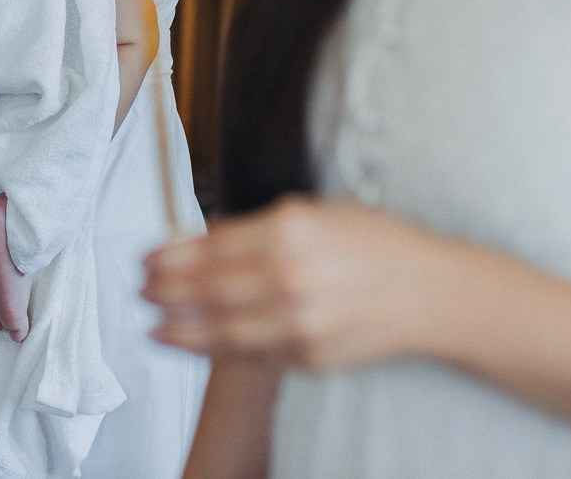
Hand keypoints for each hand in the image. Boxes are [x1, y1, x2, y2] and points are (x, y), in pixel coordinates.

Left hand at [142, 195, 468, 369]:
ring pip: (222, 330)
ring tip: (154, 327)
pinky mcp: (309, 357)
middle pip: (207, 290)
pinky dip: (219, 350)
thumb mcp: (315, 214)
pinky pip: (253, 353)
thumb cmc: (374, 245)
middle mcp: (290, 276)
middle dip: (166, 292)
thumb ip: (256, 230)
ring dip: (180, 330)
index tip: (146, 260)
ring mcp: (299, 323)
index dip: (170, 257)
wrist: (429, 293)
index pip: (210, 247)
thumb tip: (201, 243)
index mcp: (289, 230)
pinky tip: (198, 343)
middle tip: (141, 291)